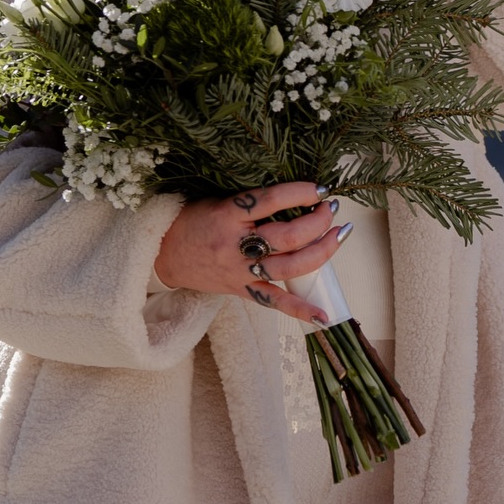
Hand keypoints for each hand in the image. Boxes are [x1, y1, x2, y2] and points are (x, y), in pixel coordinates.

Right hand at [153, 181, 350, 326]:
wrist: (164, 254)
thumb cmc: (194, 219)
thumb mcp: (217, 198)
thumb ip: (251, 199)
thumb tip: (295, 191)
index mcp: (228, 215)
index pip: (271, 200)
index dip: (300, 192)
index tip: (322, 188)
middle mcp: (236, 245)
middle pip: (288, 236)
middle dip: (318, 221)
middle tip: (332, 209)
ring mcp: (240, 271)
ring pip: (289, 267)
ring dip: (321, 252)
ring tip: (339, 235)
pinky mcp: (241, 291)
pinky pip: (274, 302)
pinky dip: (300, 310)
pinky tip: (324, 314)